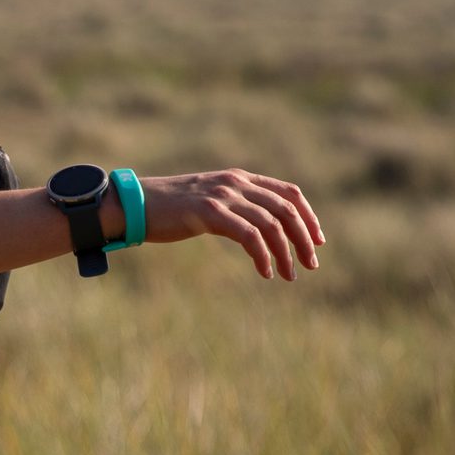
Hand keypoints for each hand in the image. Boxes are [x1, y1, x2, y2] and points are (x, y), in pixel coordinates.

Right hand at [115, 170, 323, 280]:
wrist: (136, 205)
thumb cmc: (170, 210)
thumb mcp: (210, 203)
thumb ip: (235, 209)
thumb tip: (260, 231)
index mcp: (240, 179)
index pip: (289, 193)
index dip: (309, 217)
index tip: (318, 241)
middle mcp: (236, 183)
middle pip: (286, 209)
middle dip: (304, 238)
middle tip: (311, 264)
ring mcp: (223, 196)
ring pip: (271, 224)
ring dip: (285, 253)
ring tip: (289, 275)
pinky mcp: (210, 212)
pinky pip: (249, 235)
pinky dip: (262, 256)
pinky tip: (265, 272)